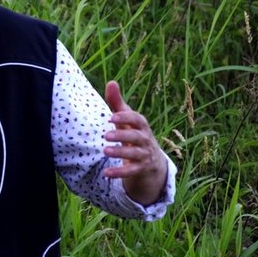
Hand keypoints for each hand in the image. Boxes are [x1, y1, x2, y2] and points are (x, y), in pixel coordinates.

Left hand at [102, 81, 166, 205]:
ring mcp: (145, 155)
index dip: (126, 118)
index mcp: (142, 126)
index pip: (138, 119)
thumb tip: (111, 82)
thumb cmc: (134, 133)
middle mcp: (145, 140)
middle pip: (137, 137)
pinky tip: (106, 174)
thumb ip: (117, 102)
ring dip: (120, 153)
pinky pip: (131, 171)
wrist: (152, 161)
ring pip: (134, 154)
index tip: (111, 117)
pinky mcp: (141, 169)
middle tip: (105, 135)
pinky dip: (120, 172)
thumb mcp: (126, 119)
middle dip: (122, 136)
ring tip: (105, 151)